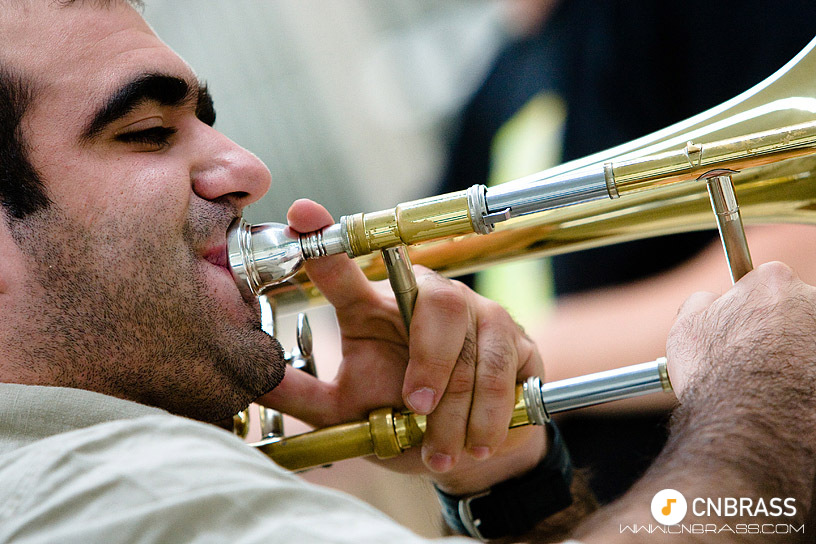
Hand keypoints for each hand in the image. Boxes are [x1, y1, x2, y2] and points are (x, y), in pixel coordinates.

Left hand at [257, 199, 546, 493]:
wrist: (469, 452)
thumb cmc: (405, 420)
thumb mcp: (350, 411)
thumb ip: (305, 395)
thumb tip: (256, 380)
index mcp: (376, 308)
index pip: (349, 266)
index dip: (327, 238)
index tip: (303, 213)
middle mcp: (428, 298)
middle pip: (437, 303)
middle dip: (429, 360)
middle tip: (415, 407)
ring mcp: (477, 313)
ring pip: (473, 344)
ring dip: (457, 406)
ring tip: (440, 449)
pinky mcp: (514, 339)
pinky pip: (503, 365)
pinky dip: (487, 412)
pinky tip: (475, 445)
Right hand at [667, 261, 815, 401]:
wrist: (751, 421)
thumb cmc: (717, 372)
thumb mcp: (685, 328)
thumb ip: (699, 302)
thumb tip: (708, 301)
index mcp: (773, 282)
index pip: (764, 285)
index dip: (748, 310)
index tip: (741, 332)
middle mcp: (812, 300)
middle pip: (794, 309)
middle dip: (777, 329)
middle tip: (755, 359)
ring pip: (808, 339)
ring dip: (794, 353)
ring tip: (769, 381)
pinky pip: (813, 369)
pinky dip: (804, 378)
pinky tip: (787, 393)